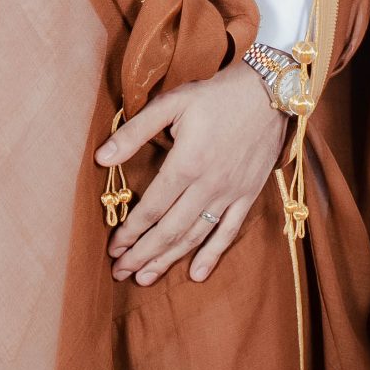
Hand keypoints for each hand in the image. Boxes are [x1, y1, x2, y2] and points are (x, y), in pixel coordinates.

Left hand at [96, 62, 288, 285]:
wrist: (268, 91)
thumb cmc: (215, 95)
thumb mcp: (171, 103)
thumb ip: (134, 132)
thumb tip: (101, 158)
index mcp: (187, 163)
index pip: (152, 207)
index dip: (130, 230)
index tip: (113, 247)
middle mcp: (209, 185)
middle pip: (170, 229)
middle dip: (142, 254)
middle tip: (121, 272)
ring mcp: (231, 193)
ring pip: (195, 235)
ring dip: (168, 259)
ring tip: (145, 278)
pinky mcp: (248, 194)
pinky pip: (229, 231)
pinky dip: (212, 255)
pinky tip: (196, 274)